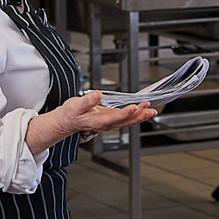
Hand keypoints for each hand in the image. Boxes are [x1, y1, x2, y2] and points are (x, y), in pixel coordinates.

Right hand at [30, 91, 155, 152]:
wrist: (66, 121)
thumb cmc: (70, 114)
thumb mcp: (75, 106)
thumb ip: (87, 101)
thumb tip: (97, 94)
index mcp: (98, 121)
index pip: (114, 117)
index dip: (125, 113)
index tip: (133, 107)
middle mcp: (106, 124)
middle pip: (125, 121)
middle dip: (139, 116)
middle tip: (150, 109)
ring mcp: (109, 122)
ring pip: (127, 121)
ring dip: (140, 115)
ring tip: (151, 110)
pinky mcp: (111, 119)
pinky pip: (125, 118)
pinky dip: (135, 114)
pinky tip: (142, 109)